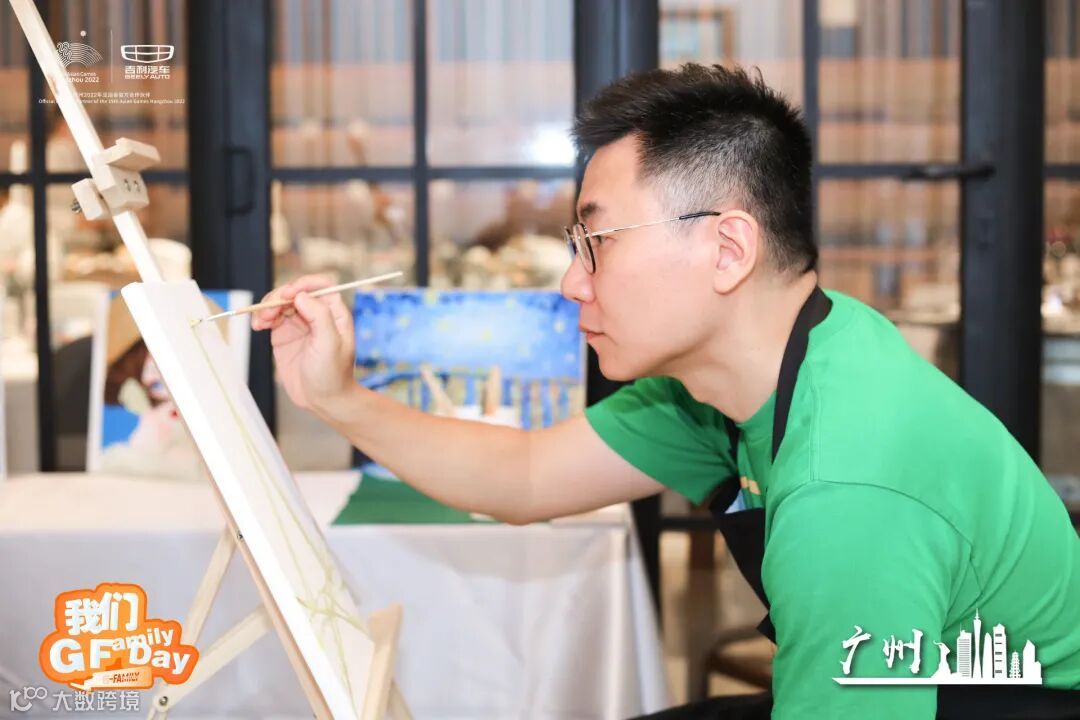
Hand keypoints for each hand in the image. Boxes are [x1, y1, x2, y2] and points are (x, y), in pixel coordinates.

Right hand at [251, 274, 355, 414]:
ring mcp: (299, 324)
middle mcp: (317, 315)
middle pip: (295, 292)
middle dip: (279, 297)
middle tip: (270, 312)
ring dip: (268, 307)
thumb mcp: (330, 344)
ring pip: (280, 303)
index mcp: (334, 313)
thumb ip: (319, 316)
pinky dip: (261, 318)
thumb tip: (301, 296)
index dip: (303, 284)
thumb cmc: (333, 374)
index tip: (289, 294)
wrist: (323, 400)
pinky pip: (271, 318)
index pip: (320, 285)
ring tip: (262, 321)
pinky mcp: (284, 335)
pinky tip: (257, 326)